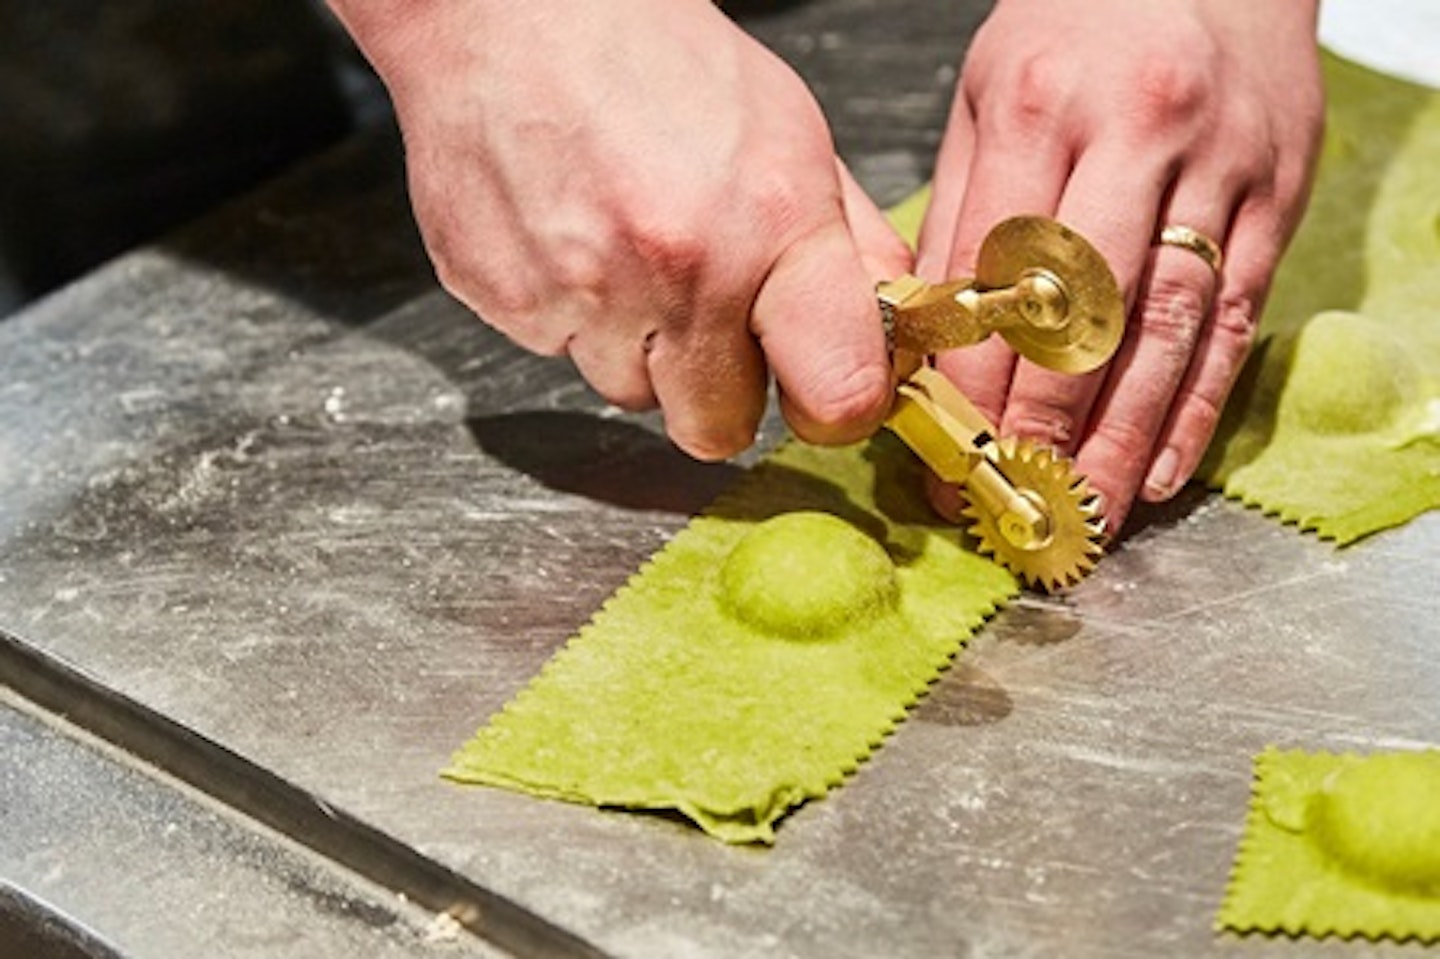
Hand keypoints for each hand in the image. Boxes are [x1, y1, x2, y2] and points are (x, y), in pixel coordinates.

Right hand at [328, 0, 911, 459]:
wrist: (510, 15)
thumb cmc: (653, 59)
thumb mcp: (790, 133)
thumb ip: (849, 246)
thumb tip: (890, 334)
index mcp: (771, 223)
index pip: (837, 394)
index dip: (832, 407)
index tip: (822, 393)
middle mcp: (680, 269)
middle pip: (718, 428)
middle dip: (716, 386)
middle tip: (704, 313)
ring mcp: (585, 294)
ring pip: (632, 395)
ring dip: (637, 348)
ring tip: (625, 251)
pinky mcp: (509, 302)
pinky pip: (559, 356)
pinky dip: (571, 316)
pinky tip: (572, 238)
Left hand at [916, 0, 1323, 532]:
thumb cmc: (1078, 28)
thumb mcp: (983, 93)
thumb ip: (956, 213)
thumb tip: (922, 339)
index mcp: (1036, 106)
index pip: (996, 276)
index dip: (973, 384)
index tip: (946, 460)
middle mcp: (1134, 136)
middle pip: (1083, 313)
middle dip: (1043, 428)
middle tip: (1013, 506)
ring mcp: (1218, 167)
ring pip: (1165, 329)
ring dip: (1123, 438)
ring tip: (1085, 515)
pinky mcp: (1278, 196)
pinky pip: (1235, 320)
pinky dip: (1196, 404)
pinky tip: (1160, 468)